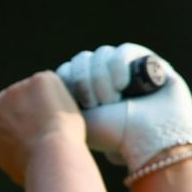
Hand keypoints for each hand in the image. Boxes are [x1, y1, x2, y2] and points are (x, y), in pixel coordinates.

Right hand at [0, 72, 85, 185]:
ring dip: (40, 102)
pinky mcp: (41, 80)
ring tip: (53, 126)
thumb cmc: (32, 168)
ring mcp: (19, 88)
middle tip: (36, 128)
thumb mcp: (7, 164)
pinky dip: (56, 95)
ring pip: (30, 91)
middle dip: (20, 108)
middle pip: (7, 98)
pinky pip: (49, 84)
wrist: (55, 156)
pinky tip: (62, 114)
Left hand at [56, 43, 191, 171]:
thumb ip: (58, 100)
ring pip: (101, 54)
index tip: (75, 104)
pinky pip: (124, 50)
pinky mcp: (148, 61)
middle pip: (82, 60)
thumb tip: (42, 82)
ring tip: (114, 100)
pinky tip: (123, 85)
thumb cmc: (112, 136)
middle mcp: (107, 80)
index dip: (69, 81)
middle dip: (85, 82)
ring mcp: (128, 69)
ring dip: (102, 78)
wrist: (148, 141)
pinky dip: (118, 66)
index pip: (68, 70)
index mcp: (87, 93)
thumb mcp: (76, 118)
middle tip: (96, 105)